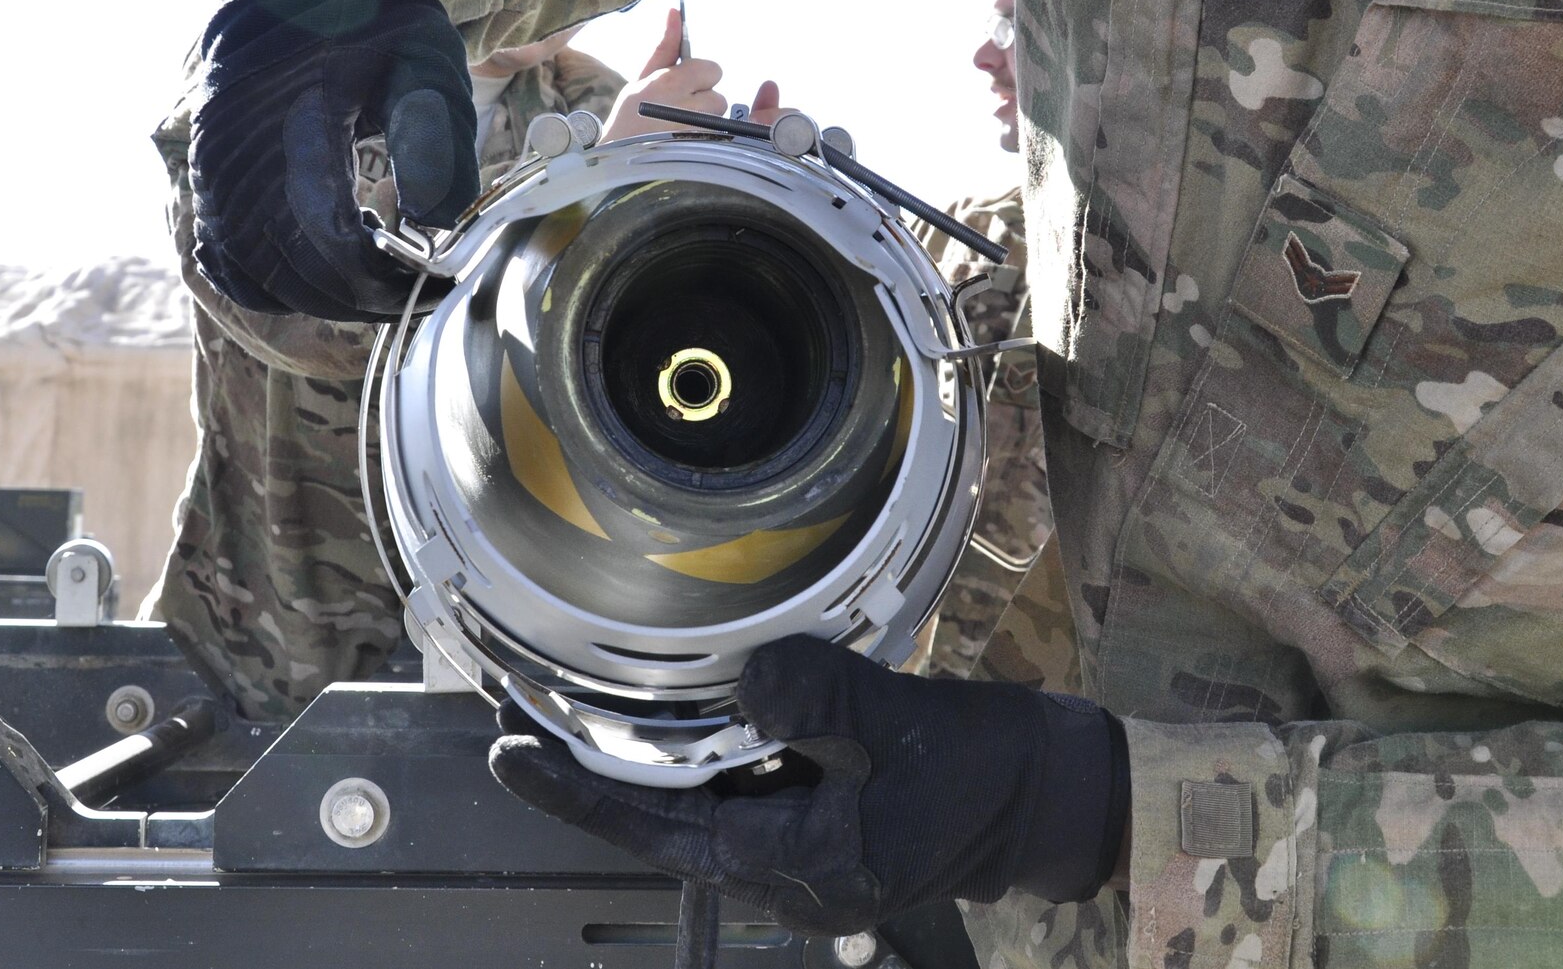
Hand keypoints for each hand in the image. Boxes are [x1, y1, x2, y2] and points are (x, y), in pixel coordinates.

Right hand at [188, 0, 478, 319]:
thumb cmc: (379, 21)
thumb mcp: (423, 60)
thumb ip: (432, 137)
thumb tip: (434, 222)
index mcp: (288, 122)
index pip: (325, 243)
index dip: (380, 282)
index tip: (435, 285)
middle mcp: (234, 153)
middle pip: (287, 273)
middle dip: (358, 299)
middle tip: (418, 292)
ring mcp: (211, 170)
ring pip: (254, 275)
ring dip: (320, 295)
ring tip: (381, 275)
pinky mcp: (207, 178)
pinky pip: (227, 260)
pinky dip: (276, 282)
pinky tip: (330, 263)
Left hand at [488, 635, 1128, 934]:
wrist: (1049, 797)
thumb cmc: (987, 768)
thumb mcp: (902, 722)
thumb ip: (818, 701)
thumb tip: (744, 683)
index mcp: (807, 865)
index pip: (666, 832)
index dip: (581, 795)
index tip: (513, 756)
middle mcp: (792, 878)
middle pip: (666, 825)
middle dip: (594, 775)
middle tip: (521, 718)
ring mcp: (804, 859)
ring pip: (699, 810)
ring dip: (643, 764)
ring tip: (579, 706)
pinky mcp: (819, 830)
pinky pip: (740, 795)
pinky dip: (701, 757)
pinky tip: (677, 711)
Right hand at [599, 7, 782, 140]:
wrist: (615, 167)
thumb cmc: (628, 120)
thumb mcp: (641, 80)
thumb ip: (664, 48)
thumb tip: (676, 12)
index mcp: (668, 82)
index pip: (711, 69)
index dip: (698, 80)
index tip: (680, 91)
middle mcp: (685, 107)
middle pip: (717, 96)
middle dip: (702, 103)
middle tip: (677, 115)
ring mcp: (695, 136)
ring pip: (717, 119)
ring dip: (704, 124)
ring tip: (677, 134)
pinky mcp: (701, 156)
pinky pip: (717, 140)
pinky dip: (705, 143)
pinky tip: (683, 148)